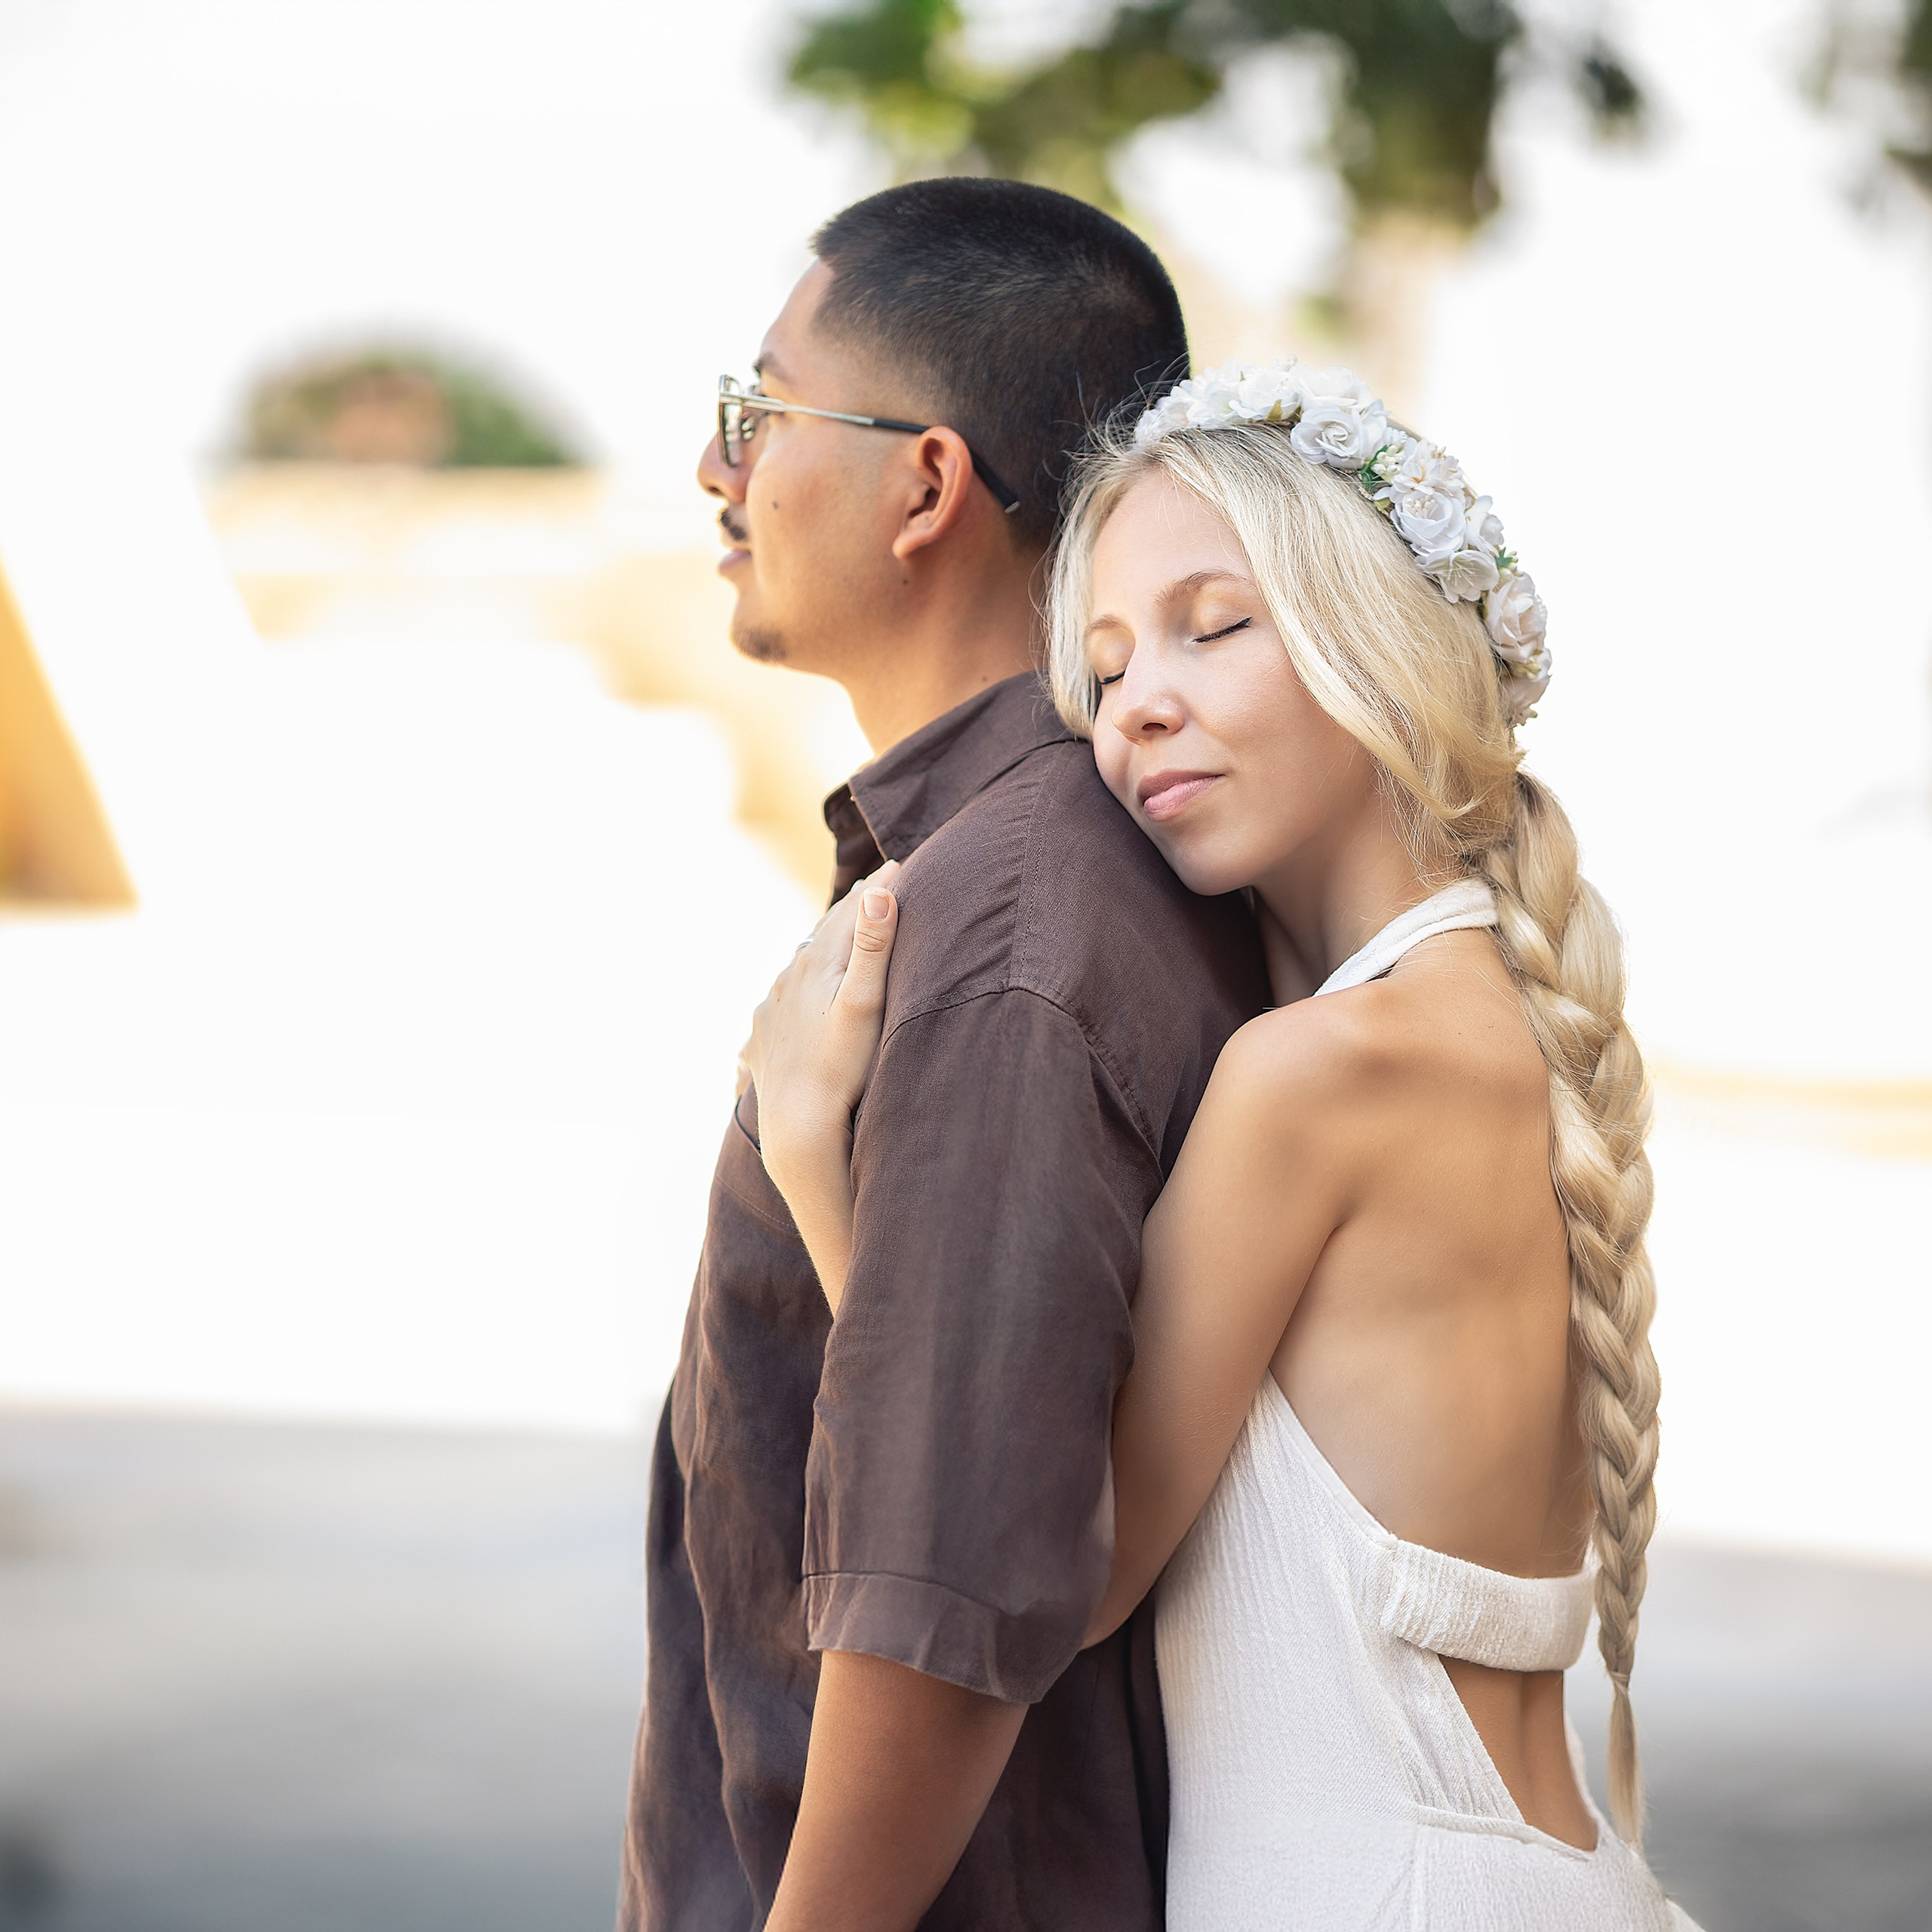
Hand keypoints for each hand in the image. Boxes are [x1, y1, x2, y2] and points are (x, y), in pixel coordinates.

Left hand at [743, 863, 899, 1207]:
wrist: (797, 1124)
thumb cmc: (842, 1066)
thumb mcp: (865, 1003)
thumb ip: (874, 948)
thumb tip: (880, 892)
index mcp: (817, 963)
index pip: (852, 914)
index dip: (878, 889)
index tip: (899, 864)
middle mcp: (788, 979)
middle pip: (821, 934)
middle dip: (848, 912)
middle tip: (870, 889)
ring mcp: (772, 1009)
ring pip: (798, 966)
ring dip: (819, 948)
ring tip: (834, 937)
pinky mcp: (763, 1037)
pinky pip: (780, 1001)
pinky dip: (795, 988)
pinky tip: (795, 995)